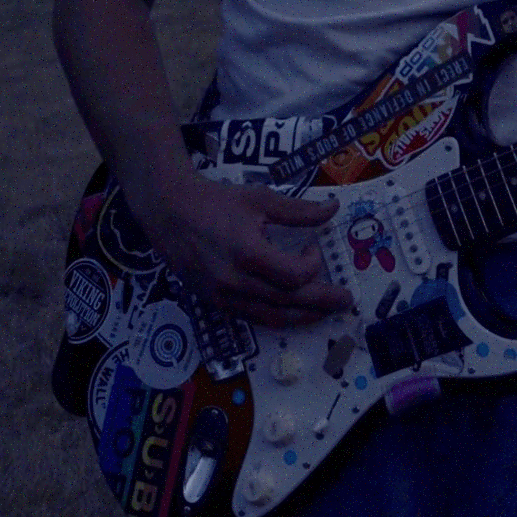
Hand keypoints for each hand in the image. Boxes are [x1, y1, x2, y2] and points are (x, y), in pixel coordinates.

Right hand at [141, 173, 354, 327]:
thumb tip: (334, 209)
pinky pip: (253, 318)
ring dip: (303, 317)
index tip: (313, 245)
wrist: (170, 212)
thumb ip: (299, 210)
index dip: (313, 263)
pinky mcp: (215, 303)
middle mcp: (235, 282)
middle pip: (288, 302)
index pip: (295, 275)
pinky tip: (293, 314)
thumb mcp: (260, 198)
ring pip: (271, 317)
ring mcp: (224, 297)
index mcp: (248, 254)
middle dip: (321, 302)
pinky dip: (277, 318)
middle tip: (346, 301)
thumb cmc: (216, 201)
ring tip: (326, 314)